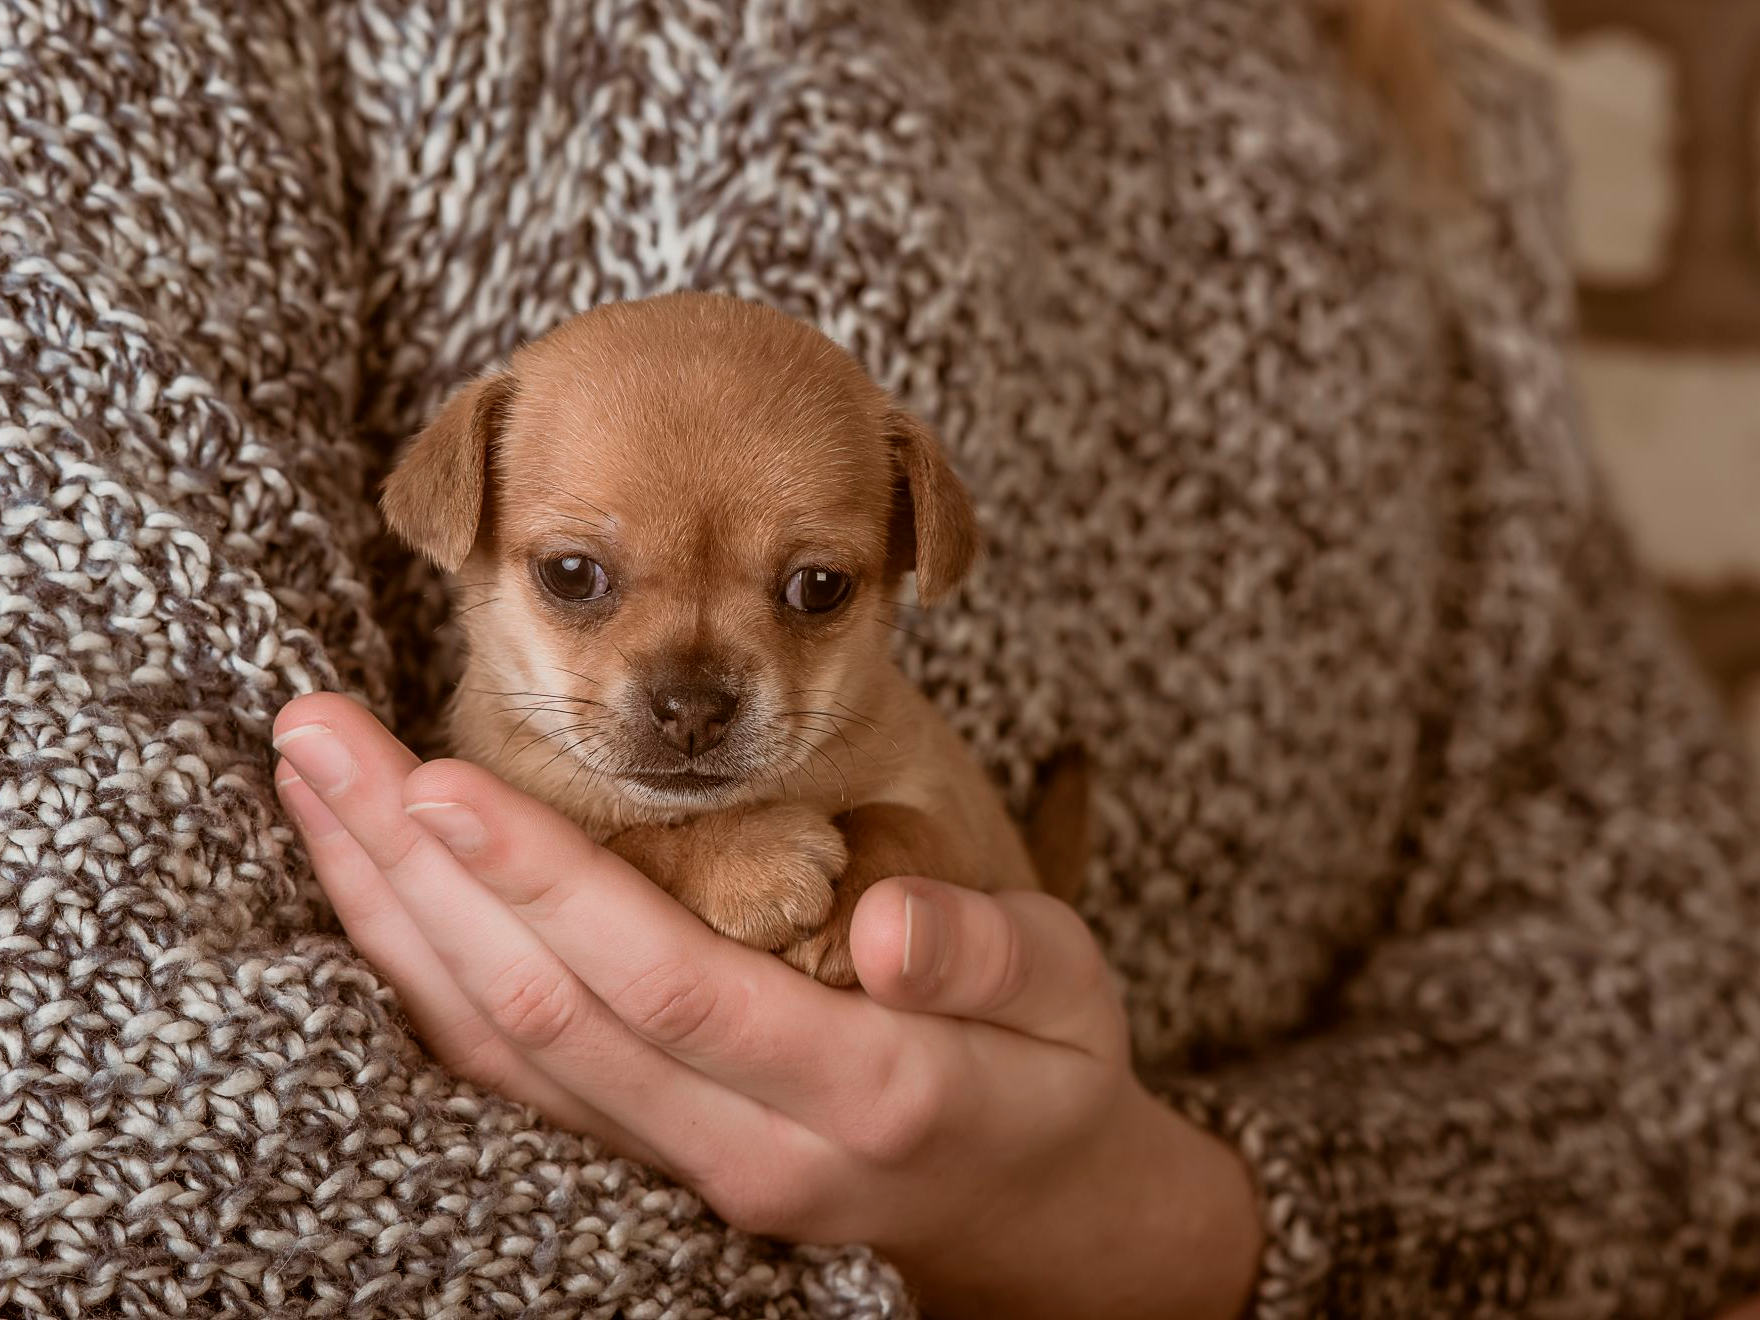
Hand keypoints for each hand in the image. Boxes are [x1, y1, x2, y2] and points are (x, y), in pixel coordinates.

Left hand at [271, 693, 1261, 1318]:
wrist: (1028, 1212)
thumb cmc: (1047, 1072)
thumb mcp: (1069, 996)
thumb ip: (984, 953)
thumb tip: (881, 920)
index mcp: (856, 1092)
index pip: (665, 983)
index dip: (546, 883)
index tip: (441, 776)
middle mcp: (742, 1147)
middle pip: (542, 1014)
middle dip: (417, 873)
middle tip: (317, 740)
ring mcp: (681, 1166)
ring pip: (499, 1052)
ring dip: (392, 917)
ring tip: (317, 792)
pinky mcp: (649, 1153)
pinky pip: (510, 1076)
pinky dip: (423, 977)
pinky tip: (375, 893)